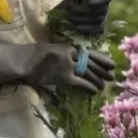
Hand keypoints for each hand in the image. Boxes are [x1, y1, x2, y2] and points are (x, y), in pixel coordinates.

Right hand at [0, 39, 115, 95]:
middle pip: (91, 63)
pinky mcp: (64, 77)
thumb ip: (63, 54)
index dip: (102, 58)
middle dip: (103, 70)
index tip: (111, 63)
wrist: (24, 60)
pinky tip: (96, 90)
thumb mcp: (51, 49)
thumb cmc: (33, 55)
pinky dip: (89, 86)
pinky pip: (81, 82)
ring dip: (98, 79)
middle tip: (113, 74)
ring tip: (106, 84)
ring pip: (88, 73)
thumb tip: (71, 59)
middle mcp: (71, 55)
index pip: (89, 53)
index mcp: (68, 47)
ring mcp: (68, 66)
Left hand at [50, 0, 111, 36]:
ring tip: (71, 18)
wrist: (65, 15)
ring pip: (97, 20)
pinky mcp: (98, 29)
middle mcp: (104, 8)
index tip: (89, 3)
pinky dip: (86, 29)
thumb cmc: (71, 2)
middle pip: (100, 10)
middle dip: (85, 10)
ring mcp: (102, 19)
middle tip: (71, 10)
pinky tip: (77, 27)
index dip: (99, 1)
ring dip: (83, 19)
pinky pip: (95, 30)